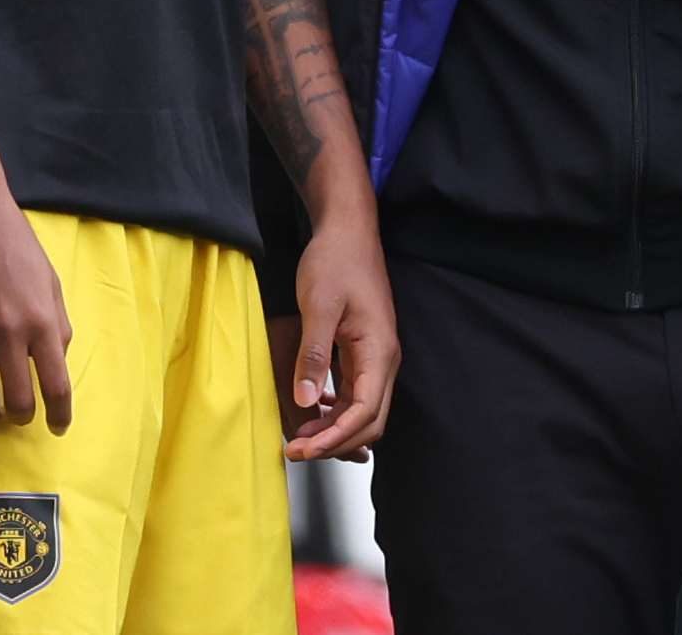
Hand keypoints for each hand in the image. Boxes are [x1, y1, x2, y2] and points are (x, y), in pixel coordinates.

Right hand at [0, 172, 71, 431]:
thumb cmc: (14, 239)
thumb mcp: (49, 278)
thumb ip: (56, 321)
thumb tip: (58, 356)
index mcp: (42, 319)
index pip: (56, 383)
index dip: (60, 413)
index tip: (58, 426)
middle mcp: (10, 331)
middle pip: (18, 398)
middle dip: (21, 418)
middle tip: (20, 418)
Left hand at [277, 212, 397, 460]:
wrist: (348, 231)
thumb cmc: (335, 260)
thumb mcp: (319, 306)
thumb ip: (313, 355)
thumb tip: (306, 402)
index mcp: (378, 351)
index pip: (364, 413)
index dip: (334, 438)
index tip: (303, 450)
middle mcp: (384, 359)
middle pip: (370, 421)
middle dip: (335, 443)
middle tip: (297, 451)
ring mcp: (376, 356)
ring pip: (363, 410)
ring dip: (334, 430)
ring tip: (300, 438)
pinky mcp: (364, 351)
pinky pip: (356, 393)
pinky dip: (336, 411)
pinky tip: (313, 411)